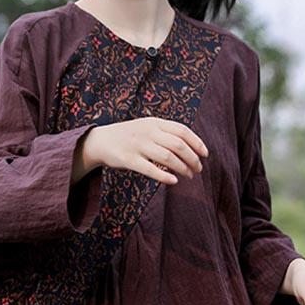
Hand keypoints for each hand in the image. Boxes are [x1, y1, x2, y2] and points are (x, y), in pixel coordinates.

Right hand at [81, 116, 207, 184]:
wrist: (99, 141)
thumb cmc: (127, 136)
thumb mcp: (146, 127)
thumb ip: (164, 133)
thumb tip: (189, 146)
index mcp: (154, 123)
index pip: (182, 131)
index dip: (197, 143)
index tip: (205, 155)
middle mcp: (148, 132)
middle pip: (178, 145)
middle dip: (192, 159)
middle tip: (198, 170)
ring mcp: (138, 146)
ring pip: (167, 157)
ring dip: (182, 168)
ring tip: (189, 176)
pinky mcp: (128, 160)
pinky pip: (150, 169)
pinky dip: (164, 176)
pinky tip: (173, 181)